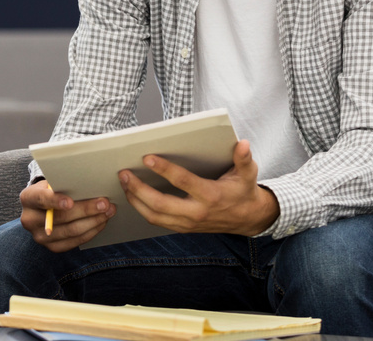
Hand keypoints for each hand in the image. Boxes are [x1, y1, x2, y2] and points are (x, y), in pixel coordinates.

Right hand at [20, 179, 116, 251]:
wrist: (43, 207)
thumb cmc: (52, 189)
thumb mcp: (52, 182)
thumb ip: (63, 182)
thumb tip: (89, 182)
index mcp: (28, 198)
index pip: (41, 199)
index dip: (55, 201)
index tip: (70, 201)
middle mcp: (30, 220)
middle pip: (61, 217)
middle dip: (86, 210)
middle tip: (105, 203)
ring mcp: (40, 237)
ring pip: (71, 231)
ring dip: (93, 221)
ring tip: (108, 212)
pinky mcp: (52, 247)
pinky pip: (75, 242)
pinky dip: (91, 231)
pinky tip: (101, 222)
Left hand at [118, 139, 278, 235]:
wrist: (248, 219)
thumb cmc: (244, 191)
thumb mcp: (248, 174)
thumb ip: (244, 159)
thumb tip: (243, 143)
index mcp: (210, 195)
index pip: (182, 182)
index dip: (164, 169)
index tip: (146, 158)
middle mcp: (197, 212)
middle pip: (160, 203)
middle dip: (138, 188)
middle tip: (123, 173)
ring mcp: (188, 223)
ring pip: (154, 216)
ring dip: (135, 200)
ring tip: (124, 183)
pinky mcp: (183, 228)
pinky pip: (157, 221)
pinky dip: (142, 209)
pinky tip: (133, 196)